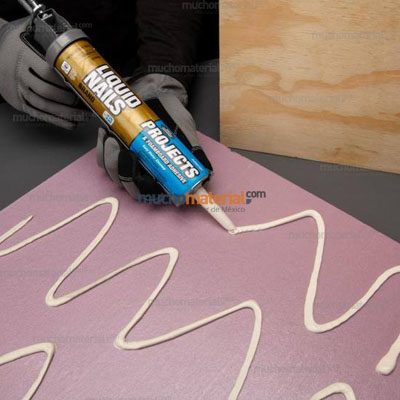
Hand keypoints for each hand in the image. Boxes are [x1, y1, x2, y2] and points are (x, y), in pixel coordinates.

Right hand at [0, 17, 86, 129]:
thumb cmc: (19, 43)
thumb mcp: (30, 33)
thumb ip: (50, 37)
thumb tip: (76, 43)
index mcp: (24, 56)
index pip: (47, 72)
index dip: (64, 81)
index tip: (79, 85)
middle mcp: (20, 74)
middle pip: (47, 92)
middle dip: (69, 100)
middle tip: (85, 101)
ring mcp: (19, 90)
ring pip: (44, 106)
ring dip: (67, 114)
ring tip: (84, 116)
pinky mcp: (19, 102)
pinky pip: (39, 114)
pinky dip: (57, 121)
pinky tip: (72, 124)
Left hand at [96, 74, 212, 198]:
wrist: (154, 95)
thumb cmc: (170, 114)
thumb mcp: (185, 128)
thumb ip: (194, 149)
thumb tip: (207, 172)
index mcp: (163, 173)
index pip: (154, 194)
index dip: (149, 192)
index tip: (147, 179)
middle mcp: (144, 172)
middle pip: (131, 187)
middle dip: (125, 172)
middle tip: (126, 153)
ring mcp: (126, 163)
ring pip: (113, 175)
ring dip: (111, 159)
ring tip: (114, 140)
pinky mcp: (111, 151)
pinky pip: (101, 159)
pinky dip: (101, 148)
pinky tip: (106, 134)